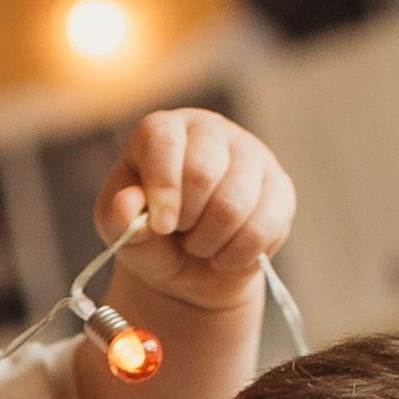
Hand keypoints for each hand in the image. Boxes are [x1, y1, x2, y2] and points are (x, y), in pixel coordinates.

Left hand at [93, 109, 293, 314]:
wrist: (191, 268)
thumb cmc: (152, 239)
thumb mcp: (121, 232)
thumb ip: (119, 218)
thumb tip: (126, 206)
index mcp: (164, 130)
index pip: (163, 140)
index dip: (162, 187)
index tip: (161, 226)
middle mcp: (211, 131)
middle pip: (203, 170)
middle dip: (187, 219)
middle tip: (180, 233)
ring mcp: (251, 155)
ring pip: (235, 202)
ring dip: (210, 241)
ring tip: (199, 244)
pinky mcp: (279, 188)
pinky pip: (264, 226)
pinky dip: (238, 255)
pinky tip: (225, 256)